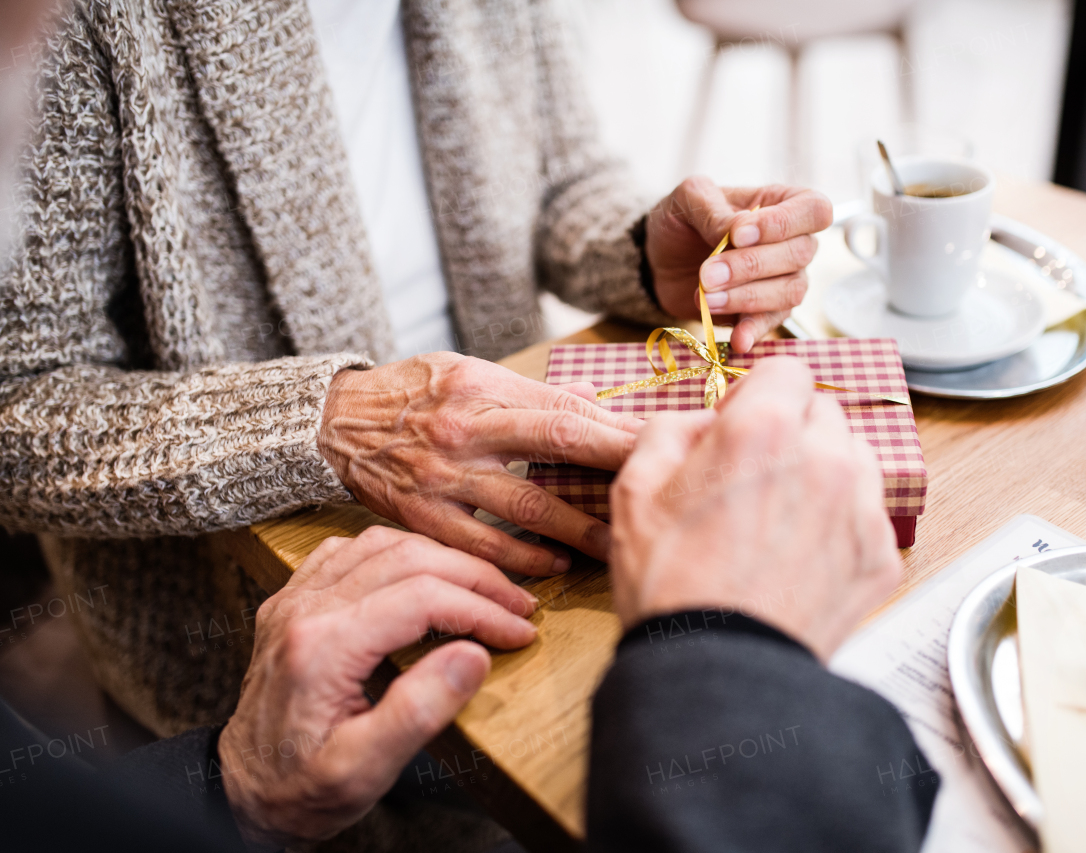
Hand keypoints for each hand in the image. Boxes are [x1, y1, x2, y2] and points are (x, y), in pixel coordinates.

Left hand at [219, 527, 538, 846]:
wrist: (242, 791)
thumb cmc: (300, 789)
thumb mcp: (362, 771)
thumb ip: (417, 712)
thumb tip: (472, 656)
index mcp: (322, 648)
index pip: (422, 599)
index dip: (482, 610)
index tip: (519, 631)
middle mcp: (304, 610)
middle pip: (409, 557)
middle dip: (474, 576)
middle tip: (516, 604)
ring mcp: (295, 599)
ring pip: (381, 542)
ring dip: (441, 557)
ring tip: (482, 587)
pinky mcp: (292, 600)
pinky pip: (350, 549)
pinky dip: (397, 551)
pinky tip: (423, 573)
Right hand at [319, 352, 643, 575]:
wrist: (331, 421)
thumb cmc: (410, 393)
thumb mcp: (466, 371)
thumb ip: (530, 393)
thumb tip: (593, 401)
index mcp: (481, 388)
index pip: (566, 410)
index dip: (618, 430)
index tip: (662, 443)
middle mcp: (465, 430)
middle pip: (556, 449)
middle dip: (614, 471)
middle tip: (660, 491)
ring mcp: (443, 477)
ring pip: (526, 509)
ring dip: (579, 531)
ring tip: (619, 545)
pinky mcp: (422, 517)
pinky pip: (480, 547)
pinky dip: (521, 560)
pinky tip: (552, 566)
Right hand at [608, 358, 901, 660]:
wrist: (716, 669)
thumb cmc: (671, 584)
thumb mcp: (635, 488)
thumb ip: (670, 428)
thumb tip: (703, 421)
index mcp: (764, 429)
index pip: (788, 368)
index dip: (759, 392)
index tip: (743, 420)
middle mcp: (825, 458)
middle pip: (824, 412)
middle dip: (793, 431)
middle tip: (755, 475)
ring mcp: (860, 508)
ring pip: (854, 459)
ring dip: (823, 472)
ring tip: (779, 518)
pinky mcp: (879, 556)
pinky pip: (866, 516)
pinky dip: (839, 525)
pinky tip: (798, 557)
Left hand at [646, 178, 832, 352]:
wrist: (661, 260)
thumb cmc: (683, 221)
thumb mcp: (688, 199)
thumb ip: (714, 210)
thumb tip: (740, 231)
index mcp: (783, 202)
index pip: (813, 209)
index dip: (782, 224)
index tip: (738, 235)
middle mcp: (794, 241)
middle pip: (799, 254)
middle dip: (750, 266)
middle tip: (707, 274)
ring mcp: (785, 279)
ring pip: (790, 291)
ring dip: (747, 297)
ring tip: (706, 298)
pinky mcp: (765, 311)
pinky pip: (772, 322)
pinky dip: (754, 330)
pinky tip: (737, 338)